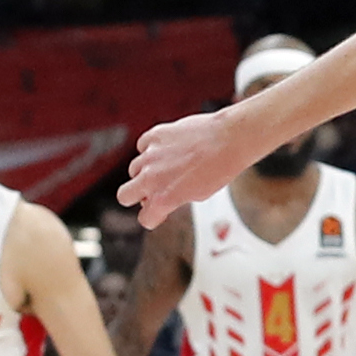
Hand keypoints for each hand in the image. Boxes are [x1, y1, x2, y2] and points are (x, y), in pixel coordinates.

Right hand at [124, 107, 266, 230]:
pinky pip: (143, 147)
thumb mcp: (199, 194)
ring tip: (170, 166)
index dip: (153, 217)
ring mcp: (149, 156)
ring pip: (134, 169)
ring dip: (147, 171)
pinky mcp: (153, 137)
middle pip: (124, 196)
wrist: (230, 140)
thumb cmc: (220, 169)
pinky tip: (169, 149)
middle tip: (152, 191)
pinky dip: (152, 149)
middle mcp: (151, 179)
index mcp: (163, 199)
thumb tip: (161, 199)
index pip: (145, 218)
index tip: (159, 212)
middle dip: (136, 196)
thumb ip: (174, 199)